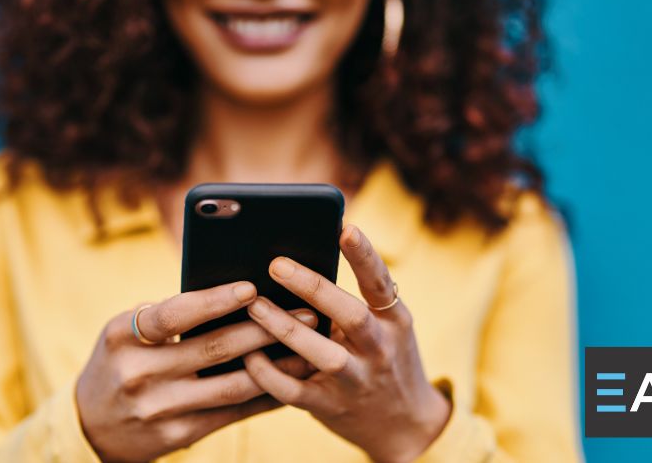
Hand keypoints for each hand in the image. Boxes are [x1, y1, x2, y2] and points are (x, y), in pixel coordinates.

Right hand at [76, 281, 316, 461]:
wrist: (91, 426)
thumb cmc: (119, 361)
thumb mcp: (124, 333)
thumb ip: (165, 315)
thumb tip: (232, 295)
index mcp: (123, 337)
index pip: (173, 315)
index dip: (214, 301)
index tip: (251, 287)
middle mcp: (139, 373)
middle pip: (213, 348)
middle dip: (265, 329)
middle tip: (304, 312)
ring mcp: (159, 408)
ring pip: (232, 384)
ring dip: (276, 365)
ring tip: (307, 347)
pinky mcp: (178, 434)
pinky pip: (231, 413)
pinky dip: (263, 395)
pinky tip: (288, 380)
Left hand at [243, 225, 451, 462]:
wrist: (404, 424)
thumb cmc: (383, 358)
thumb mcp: (386, 326)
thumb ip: (355, 299)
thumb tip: (303, 259)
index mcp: (393, 320)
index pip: (380, 283)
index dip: (364, 255)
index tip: (346, 228)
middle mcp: (379, 349)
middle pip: (349, 315)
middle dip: (312, 288)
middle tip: (276, 264)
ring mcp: (355, 380)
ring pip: (321, 354)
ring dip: (285, 328)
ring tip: (254, 304)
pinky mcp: (330, 406)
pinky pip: (294, 391)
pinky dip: (269, 374)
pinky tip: (248, 355)